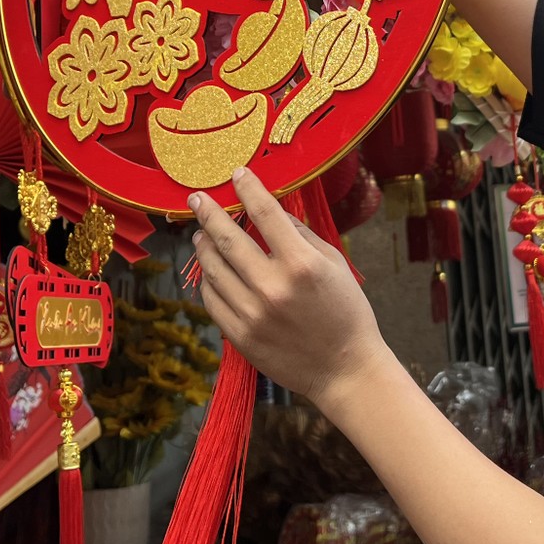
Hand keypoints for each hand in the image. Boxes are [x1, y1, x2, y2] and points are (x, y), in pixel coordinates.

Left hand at [188, 167, 389, 408]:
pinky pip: (212, 299)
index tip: (237, 174)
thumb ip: (301, 235)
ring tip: (200, 234)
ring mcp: (252, 313)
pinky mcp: (240, 336)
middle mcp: (272, 286)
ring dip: (202, 245)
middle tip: (197, 198)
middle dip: (208, 213)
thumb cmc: (346, 311)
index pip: (265, 213)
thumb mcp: (334, 264)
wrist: (344, 369)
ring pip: (213, 268)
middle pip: (227, 238)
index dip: (247, 188)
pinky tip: (210, 270)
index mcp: (301, 263)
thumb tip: (272, 211)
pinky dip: (207, 279)